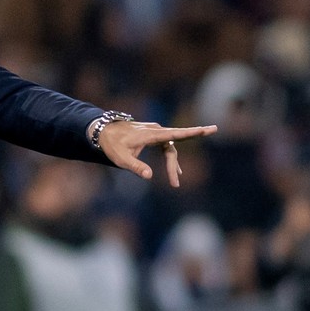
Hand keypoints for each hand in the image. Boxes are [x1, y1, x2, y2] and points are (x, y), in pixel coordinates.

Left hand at [97, 121, 216, 186]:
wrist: (102, 131)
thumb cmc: (112, 145)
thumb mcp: (120, 158)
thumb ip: (135, 166)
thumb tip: (149, 176)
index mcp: (150, 134)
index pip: (175, 134)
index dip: (192, 132)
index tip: (206, 129)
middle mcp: (155, 131)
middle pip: (174, 144)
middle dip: (183, 153)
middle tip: (183, 171)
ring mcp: (154, 132)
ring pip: (169, 148)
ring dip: (172, 164)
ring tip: (175, 181)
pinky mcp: (152, 135)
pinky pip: (166, 147)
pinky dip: (169, 159)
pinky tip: (175, 171)